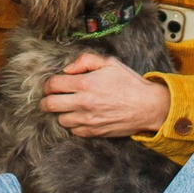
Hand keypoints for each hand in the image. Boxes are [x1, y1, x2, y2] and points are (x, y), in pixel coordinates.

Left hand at [40, 51, 171, 138]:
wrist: (147, 106)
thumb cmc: (129, 83)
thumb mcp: (110, 63)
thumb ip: (85, 60)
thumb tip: (67, 69)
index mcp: (86, 83)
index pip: (53, 85)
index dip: (47, 85)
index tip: (50, 86)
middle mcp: (83, 102)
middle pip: (50, 104)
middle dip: (45, 101)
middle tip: (49, 99)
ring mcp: (88, 119)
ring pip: (60, 120)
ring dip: (61, 113)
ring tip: (68, 107)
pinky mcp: (93, 132)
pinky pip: (73, 131)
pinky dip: (73, 124)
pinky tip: (80, 117)